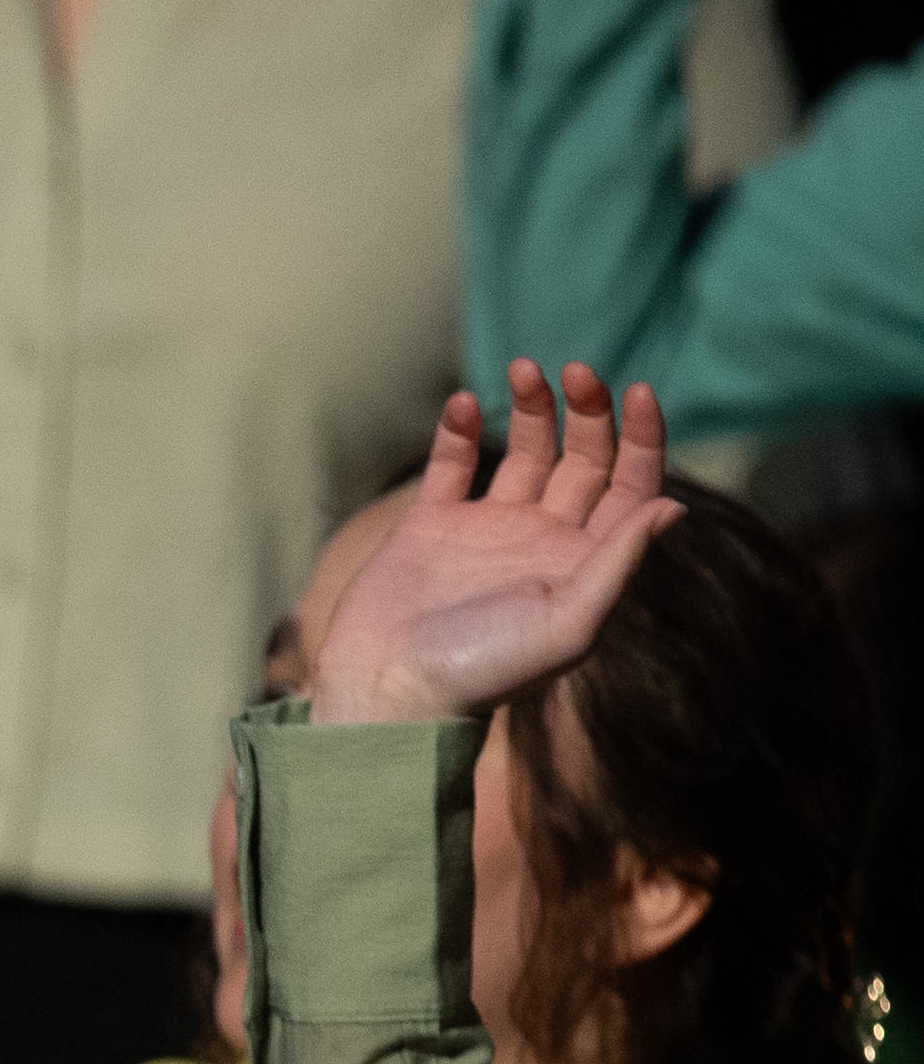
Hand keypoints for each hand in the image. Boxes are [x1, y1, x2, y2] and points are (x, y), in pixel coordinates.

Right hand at [307, 363, 677, 731]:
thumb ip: (619, 563)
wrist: (390, 694)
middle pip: (582, 458)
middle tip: (575, 371)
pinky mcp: (430, 528)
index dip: (642, 436)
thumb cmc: (484, 671)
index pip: (632, 484)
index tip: (637, 392)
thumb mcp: (569, 623)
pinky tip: (463, 403)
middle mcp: (543, 540)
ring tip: (524, 369)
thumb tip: (672, 505)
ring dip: (530, 408)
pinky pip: (450, 466)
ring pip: (523, 452)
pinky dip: (457, 430)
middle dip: (587, 411)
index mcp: (584, 561)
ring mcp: (486, 531)